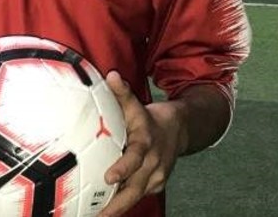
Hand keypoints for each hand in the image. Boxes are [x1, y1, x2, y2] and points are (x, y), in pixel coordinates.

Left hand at [97, 71, 185, 216]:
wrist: (179, 129)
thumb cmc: (148, 118)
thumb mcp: (135, 105)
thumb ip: (122, 92)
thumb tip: (111, 75)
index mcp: (146, 143)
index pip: (135, 157)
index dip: (123, 168)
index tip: (109, 177)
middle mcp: (153, 163)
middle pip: (135, 188)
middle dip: (117, 204)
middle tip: (98, 215)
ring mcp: (156, 177)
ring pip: (135, 196)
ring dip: (117, 208)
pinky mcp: (155, 185)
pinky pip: (137, 196)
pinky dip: (121, 205)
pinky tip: (104, 212)